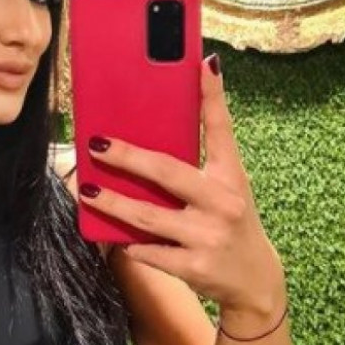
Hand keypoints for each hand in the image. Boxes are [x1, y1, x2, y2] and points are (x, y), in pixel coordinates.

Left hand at [78, 54, 285, 328]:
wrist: (255, 281)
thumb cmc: (231, 224)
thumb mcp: (228, 189)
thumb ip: (199, 165)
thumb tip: (153, 138)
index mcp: (231, 176)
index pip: (221, 129)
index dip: (212, 95)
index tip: (202, 63)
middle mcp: (223, 202)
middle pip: (168, 172)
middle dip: (128, 158)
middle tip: (97, 144)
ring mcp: (208, 236)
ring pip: (149, 216)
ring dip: (114, 204)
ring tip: (89, 192)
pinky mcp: (195, 266)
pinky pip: (150, 252)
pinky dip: (132, 244)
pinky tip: (117, 238)